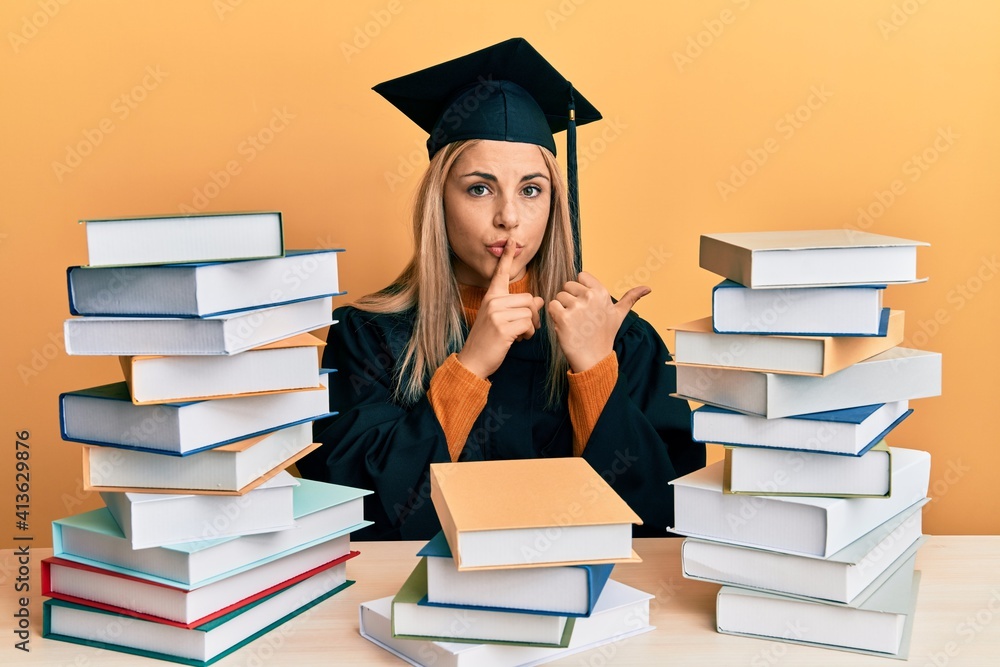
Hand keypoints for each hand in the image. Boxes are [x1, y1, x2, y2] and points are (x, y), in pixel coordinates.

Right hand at [456, 242, 544, 378]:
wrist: (473, 361)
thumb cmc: (488, 341)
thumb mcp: (500, 320)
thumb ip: (516, 308)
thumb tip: (538, 299)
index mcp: (490, 297)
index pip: (500, 273)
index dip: (507, 257)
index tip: (512, 240)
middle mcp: (492, 302)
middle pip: (528, 298)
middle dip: (533, 315)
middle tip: (527, 328)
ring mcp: (496, 314)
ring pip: (529, 312)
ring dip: (531, 326)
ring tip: (521, 335)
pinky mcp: (503, 328)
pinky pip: (528, 324)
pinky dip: (529, 334)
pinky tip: (519, 340)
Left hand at [547, 272, 649, 372]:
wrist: (594, 359)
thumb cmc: (605, 335)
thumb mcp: (619, 315)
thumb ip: (631, 298)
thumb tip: (648, 288)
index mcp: (602, 293)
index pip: (581, 276)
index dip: (580, 289)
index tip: (586, 304)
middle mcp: (590, 297)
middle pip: (567, 286)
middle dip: (570, 299)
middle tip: (579, 316)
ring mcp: (576, 307)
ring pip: (559, 296)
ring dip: (562, 308)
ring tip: (573, 322)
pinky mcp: (563, 317)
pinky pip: (552, 306)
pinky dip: (554, 315)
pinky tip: (565, 325)